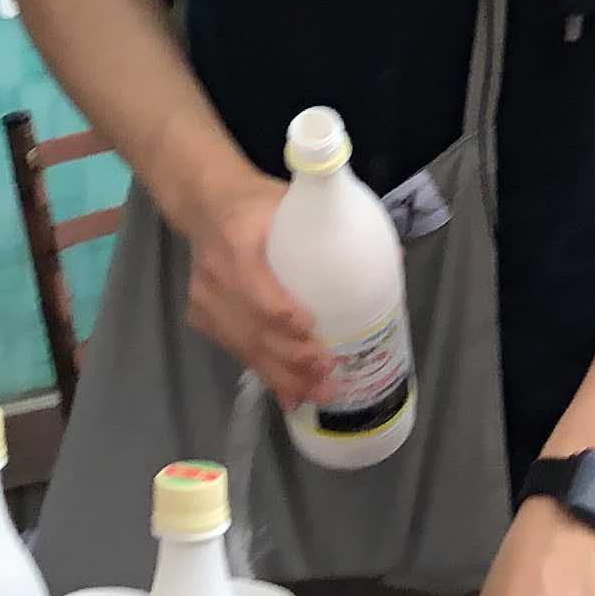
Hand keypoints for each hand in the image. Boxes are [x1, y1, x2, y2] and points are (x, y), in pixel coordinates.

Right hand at [180, 171, 332, 406]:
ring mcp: (204, 300)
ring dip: (282, 376)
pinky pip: (236, 351)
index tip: (315, 333)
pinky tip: (290, 396)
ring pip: (244, 347)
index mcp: (237, 241)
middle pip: (253, 328)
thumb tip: (392, 259)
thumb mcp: (292, 199)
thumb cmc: (258, 203)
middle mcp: (216, 276)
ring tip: (317, 394)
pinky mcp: (201, 317)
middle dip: (291, 359)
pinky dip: (265, 374)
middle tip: (328, 376)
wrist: (206, 204)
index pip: (256, 287)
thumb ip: (337, 224)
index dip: (284, 316)